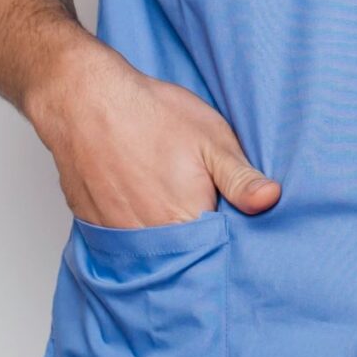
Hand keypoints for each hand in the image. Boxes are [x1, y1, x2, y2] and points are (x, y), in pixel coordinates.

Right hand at [24, 42, 280, 228]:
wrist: (85, 100)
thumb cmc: (150, 115)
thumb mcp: (212, 140)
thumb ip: (241, 178)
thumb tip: (271, 201)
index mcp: (186, 222)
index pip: (218, 250)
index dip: (229, 236)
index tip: (234, 220)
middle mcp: (150, 240)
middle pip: (185, 255)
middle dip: (200, 241)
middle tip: (199, 201)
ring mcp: (118, 236)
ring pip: (154, 251)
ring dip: (167, 236)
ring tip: (168, 197)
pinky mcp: (95, 227)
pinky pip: (124, 242)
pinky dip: (137, 229)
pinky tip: (142, 199)